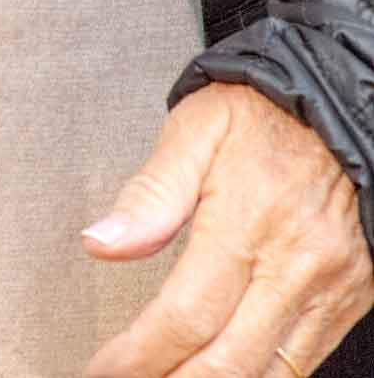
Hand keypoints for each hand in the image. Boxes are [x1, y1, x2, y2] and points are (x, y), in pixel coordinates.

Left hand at [86, 83, 373, 377]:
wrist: (339, 100)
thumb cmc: (261, 112)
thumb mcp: (193, 131)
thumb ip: (149, 195)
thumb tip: (101, 243)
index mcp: (248, 222)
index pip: (184, 316)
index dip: (138, 356)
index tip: (104, 369)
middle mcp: (296, 264)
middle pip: (228, 360)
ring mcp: (330, 287)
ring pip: (270, 373)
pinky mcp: (352, 297)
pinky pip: (305, 360)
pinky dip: (260, 377)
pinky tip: (221, 371)